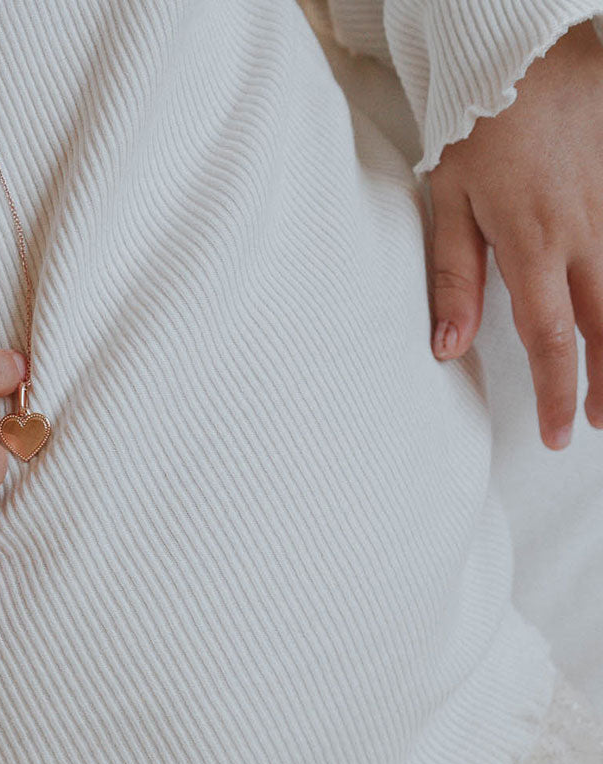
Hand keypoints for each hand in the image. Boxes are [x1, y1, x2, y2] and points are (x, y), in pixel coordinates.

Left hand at [427, 17, 602, 449]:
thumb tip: (447, 348)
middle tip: (599, 423)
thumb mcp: (450, 206)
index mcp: (534, 245)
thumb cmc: (478, 131)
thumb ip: (453, 280)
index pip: (552, 339)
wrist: (526, 57)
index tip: (554, 434)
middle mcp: (584, 235)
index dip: (556, 393)